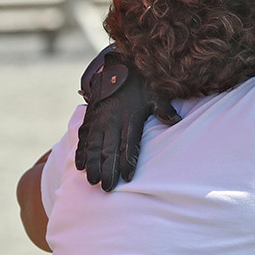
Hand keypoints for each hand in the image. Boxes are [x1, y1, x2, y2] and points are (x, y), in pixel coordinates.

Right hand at [74, 52, 179, 190]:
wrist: (121, 65)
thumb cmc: (143, 84)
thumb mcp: (157, 93)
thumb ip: (163, 109)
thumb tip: (175, 120)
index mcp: (130, 117)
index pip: (130, 143)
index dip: (128, 160)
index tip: (127, 177)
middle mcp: (112, 119)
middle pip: (110, 149)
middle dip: (108, 169)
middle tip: (107, 188)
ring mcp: (100, 119)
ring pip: (95, 145)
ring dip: (93, 164)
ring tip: (92, 181)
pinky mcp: (91, 117)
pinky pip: (84, 136)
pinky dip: (81, 151)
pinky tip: (79, 165)